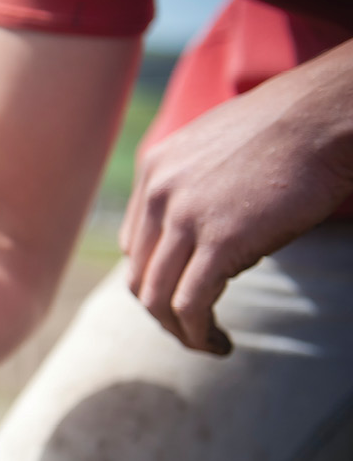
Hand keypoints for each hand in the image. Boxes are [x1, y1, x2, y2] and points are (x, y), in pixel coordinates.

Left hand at [120, 47, 352, 354]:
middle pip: (140, 274)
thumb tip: (203, 231)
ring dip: (179, 330)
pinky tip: (219, 344)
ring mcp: (185, 217)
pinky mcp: (219, 241)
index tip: (182, 294)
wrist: (326, 115)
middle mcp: (158, 193)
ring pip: (157, 296)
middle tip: (190, 330)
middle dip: (161, 311)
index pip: (135, 243)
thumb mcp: (220, 151)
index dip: (155, 277)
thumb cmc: (291, 130)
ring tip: (206, 344)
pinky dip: (197, 333)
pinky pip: (190, 304)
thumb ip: (197, 186)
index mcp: (155, 169)